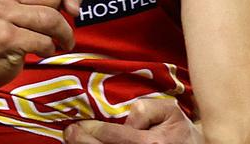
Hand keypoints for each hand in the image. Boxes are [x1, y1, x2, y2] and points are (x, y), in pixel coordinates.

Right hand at [0, 0, 82, 90]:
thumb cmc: (11, 28)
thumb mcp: (33, 1)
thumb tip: (74, 6)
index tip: (57, 8)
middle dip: (61, 17)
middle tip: (50, 28)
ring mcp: (0, 11)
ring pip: (52, 18)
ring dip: (61, 35)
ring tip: (56, 41)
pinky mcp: (4, 36)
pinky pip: (44, 41)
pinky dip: (48, 49)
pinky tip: (38, 50)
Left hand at [64, 98, 201, 143]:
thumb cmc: (179, 130)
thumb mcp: (169, 110)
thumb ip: (145, 108)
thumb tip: (126, 119)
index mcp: (152, 143)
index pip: (114, 136)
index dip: (93, 130)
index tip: (79, 124)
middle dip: (83, 141)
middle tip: (70, 132)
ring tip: (74, 140)